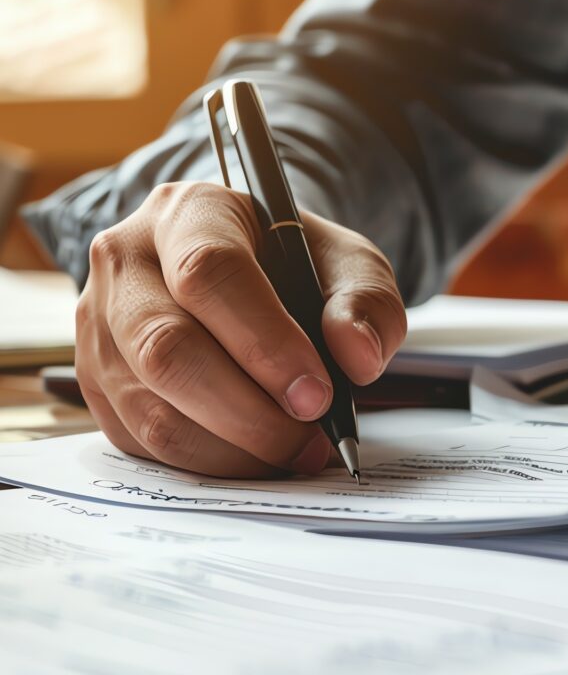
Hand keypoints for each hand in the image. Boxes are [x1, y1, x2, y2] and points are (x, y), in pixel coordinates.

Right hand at [76, 182, 405, 476]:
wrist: (252, 271)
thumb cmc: (298, 264)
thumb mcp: (350, 264)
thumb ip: (367, 303)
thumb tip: (357, 357)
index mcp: (190, 211)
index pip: (209, 273)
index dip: (265, 342)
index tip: (317, 394)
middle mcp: (127, 261)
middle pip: (167, 348)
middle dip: (247, 411)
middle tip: (309, 437)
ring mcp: (100, 324)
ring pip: (150, 407)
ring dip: (231, 448)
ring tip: (294, 452)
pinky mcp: (95, 380)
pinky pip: (141, 440)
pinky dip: (207, 462)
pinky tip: (256, 456)